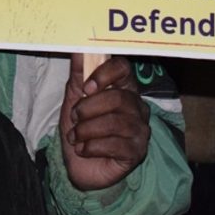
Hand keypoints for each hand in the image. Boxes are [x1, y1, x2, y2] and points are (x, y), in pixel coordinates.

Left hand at [58, 54, 149, 190]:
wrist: (79, 165)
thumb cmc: (81, 128)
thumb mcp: (74, 98)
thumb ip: (79, 74)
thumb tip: (79, 49)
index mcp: (123, 88)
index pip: (124, 68)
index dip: (104, 74)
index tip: (86, 88)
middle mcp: (137, 107)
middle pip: (119, 98)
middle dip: (89, 108)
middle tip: (74, 117)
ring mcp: (140, 130)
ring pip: (116, 122)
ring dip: (87, 129)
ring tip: (75, 136)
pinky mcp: (137, 153)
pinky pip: (115, 145)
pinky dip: (91, 147)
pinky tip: (83, 149)